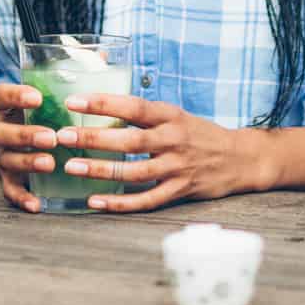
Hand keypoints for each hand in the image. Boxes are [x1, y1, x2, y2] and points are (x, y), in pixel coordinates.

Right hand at [0, 82, 59, 213]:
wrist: (17, 142)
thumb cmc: (44, 112)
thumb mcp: (53, 93)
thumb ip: (72, 76)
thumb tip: (102, 55)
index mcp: (10, 105)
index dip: (13, 95)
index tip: (36, 97)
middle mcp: (1, 128)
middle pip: (0, 131)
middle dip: (25, 134)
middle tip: (51, 137)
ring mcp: (2, 155)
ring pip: (6, 159)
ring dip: (27, 161)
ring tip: (50, 163)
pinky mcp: (9, 178)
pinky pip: (10, 190)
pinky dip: (22, 197)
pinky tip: (37, 203)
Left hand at [54, 94, 268, 212]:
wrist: (241, 158)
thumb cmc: (200, 134)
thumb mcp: (176, 115)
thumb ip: (144, 114)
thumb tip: (101, 101)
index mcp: (171, 116)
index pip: (133, 106)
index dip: (103, 103)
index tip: (73, 101)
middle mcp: (174, 140)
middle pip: (130, 140)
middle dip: (94, 138)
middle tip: (63, 136)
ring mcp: (178, 167)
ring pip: (134, 172)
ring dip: (101, 170)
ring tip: (70, 168)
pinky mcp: (180, 191)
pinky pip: (146, 200)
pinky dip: (120, 203)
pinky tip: (95, 202)